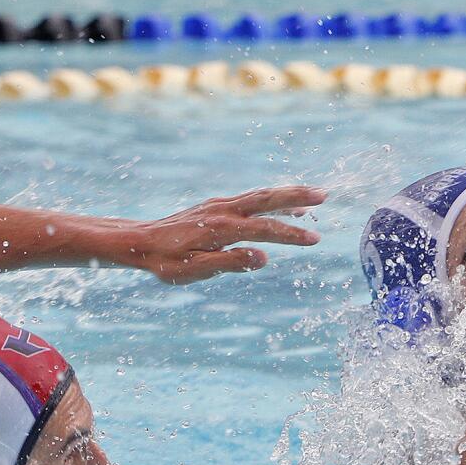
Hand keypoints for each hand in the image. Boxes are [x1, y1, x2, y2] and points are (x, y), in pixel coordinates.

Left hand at [131, 185, 324, 283]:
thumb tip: (263, 258)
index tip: (315, 239)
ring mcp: (220, 205)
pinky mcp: (217, 206)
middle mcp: (222, 211)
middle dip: (296, 195)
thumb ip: (229, 263)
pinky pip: (251, 199)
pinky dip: (272, 199)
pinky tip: (286, 205)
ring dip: (288, 193)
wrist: (140, 241)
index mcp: (219, 229)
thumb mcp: (194, 271)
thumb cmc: (166, 262)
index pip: (263, 230)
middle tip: (325, 194)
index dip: (291, 235)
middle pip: (266, 199)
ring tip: (316, 196)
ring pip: (260, 195)